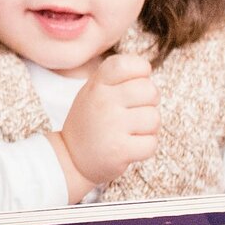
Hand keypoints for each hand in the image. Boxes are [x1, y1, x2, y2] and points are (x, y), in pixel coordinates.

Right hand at [50, 54, 157, 197]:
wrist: (70, 159)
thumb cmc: (90, 122)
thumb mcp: (93, 91)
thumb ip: (117, 78)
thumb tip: (147, 70)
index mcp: (97, 84)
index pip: (129, 64)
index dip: (141, 72)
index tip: (134, 84)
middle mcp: (103, 101)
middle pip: (150, 91)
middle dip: (149, 103)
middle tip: (133, 113)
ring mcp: (111, 126)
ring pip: (154, 118)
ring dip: (148, 128)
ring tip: (129, 132)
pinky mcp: (120, 150)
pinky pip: (151, 143)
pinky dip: (145, 147)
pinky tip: (128, 147)